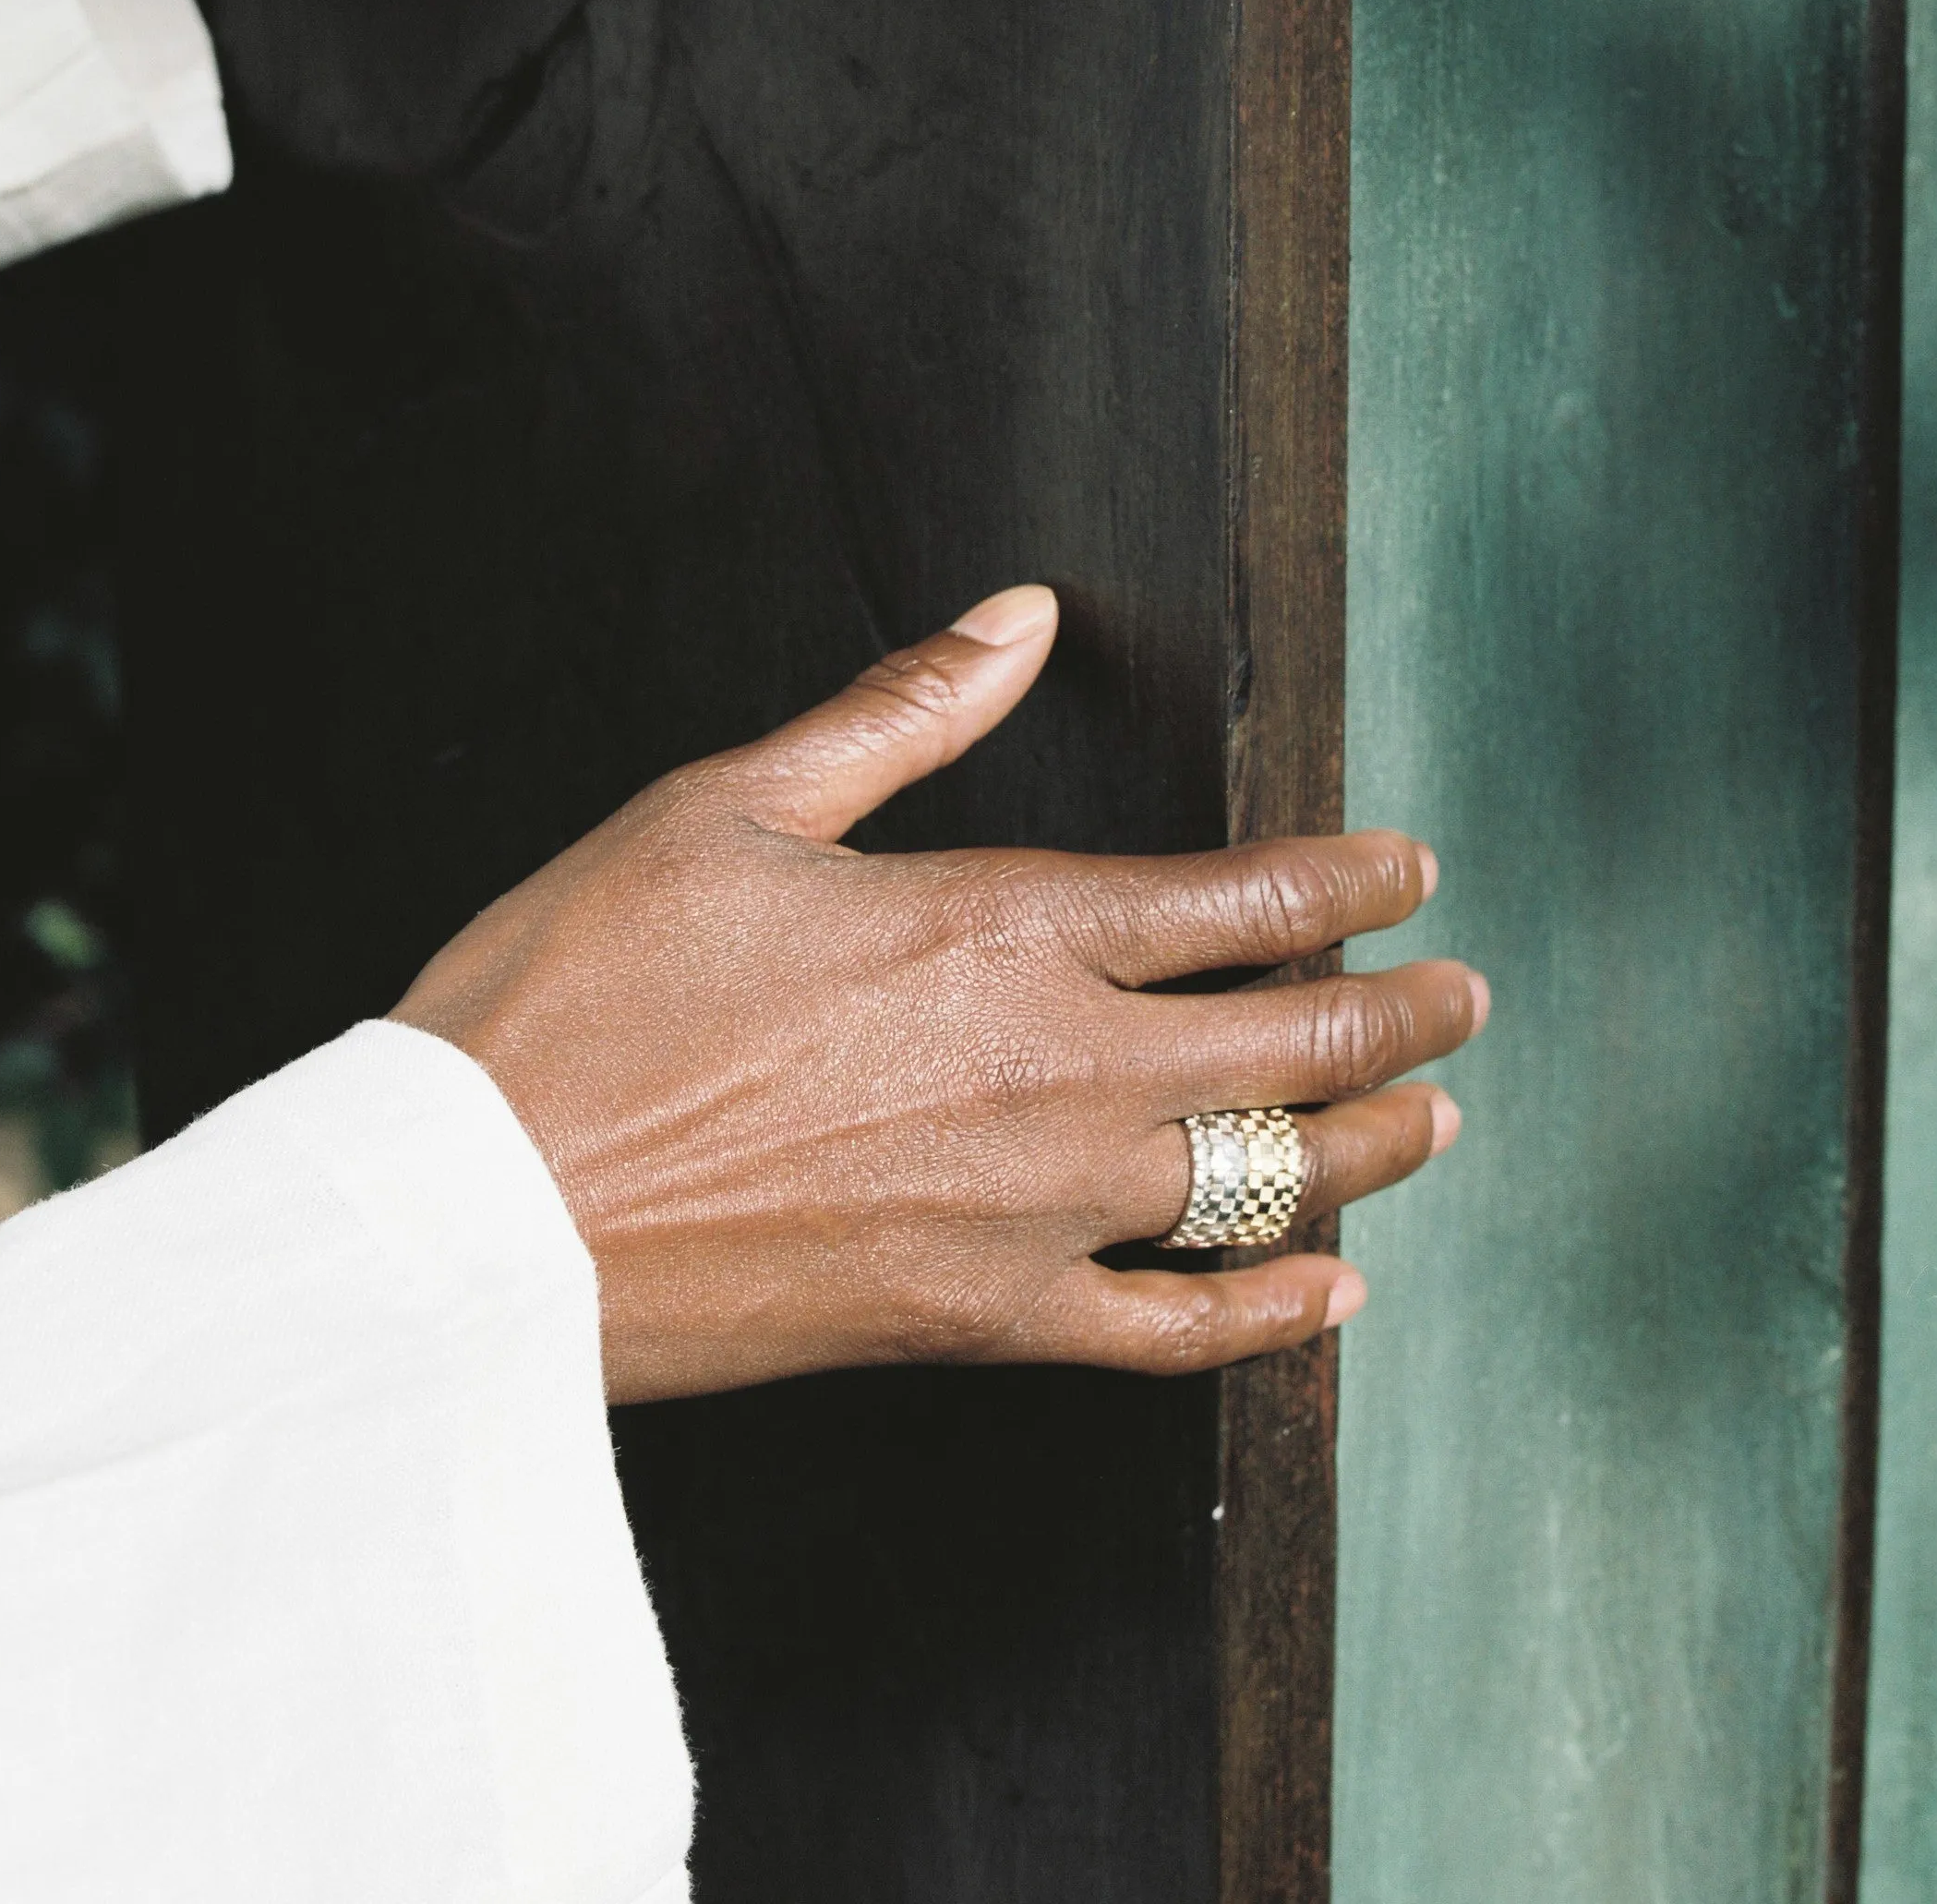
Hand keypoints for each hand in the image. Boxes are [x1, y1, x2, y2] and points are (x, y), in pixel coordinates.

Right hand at [395, 585, 1483, 1403]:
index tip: (1410, 865)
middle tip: (1464, 989)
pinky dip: (1270, 1315)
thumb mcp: (733, 802)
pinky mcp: (979, 1322)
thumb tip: (1023, 616)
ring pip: (1266, 1180)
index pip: (1235, 898)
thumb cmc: (584, 990)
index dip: (1346, 877)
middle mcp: (1050, 1071)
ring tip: (1436, 1116)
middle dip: (1400, 1010)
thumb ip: (904, 709)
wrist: (483, 1212)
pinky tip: (1333, 1297)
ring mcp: (1028, 1211)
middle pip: (1292, 1041)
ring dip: (1373, 1144)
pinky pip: (1173, 1331)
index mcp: (996, 924)